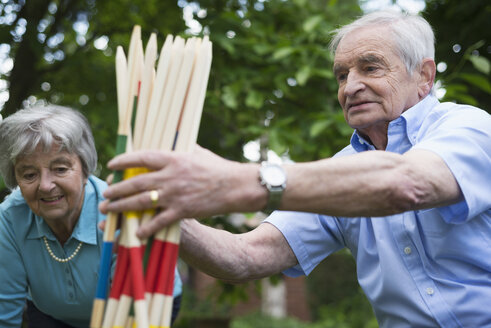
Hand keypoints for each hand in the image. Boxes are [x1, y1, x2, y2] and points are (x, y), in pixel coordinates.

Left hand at [99, 146, 262, 237]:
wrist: (236, 185)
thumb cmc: (217, 167)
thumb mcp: (197, 152)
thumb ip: (179, 148)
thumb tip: (167, 142)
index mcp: (174, 158)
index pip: (142, 158)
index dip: (124, 161)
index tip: (112, 165)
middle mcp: (171, 176)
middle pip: (136, 183)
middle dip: (117, 189)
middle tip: (105, 193)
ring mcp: (175, 195)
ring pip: (142, 202)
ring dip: (122, 207)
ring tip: (109, 209)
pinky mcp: (183, 211)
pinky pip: (159, 221)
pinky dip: (146, 227)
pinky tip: (136, 231)